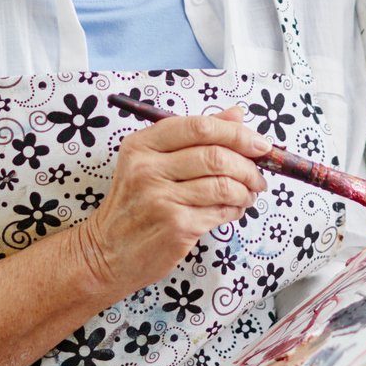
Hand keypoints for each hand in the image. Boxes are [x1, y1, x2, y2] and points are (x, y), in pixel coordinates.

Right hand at [74, 111, 265, 297]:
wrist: (106, 252)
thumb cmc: (133, 204)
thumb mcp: (151, 161)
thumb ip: (194, 136)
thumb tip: (237, 113)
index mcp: (141, 145)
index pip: (198, 126)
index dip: (236, 133)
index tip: (259, 143)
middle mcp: (147, 168)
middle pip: (215, 155)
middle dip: (248, 165)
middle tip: (259, 174)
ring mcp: (161, 198)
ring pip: (223, 185)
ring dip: (246, 190)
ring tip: (248, 193)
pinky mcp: (176, 226)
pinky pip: (220, 211)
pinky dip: (236, 209)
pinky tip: (234, 209)